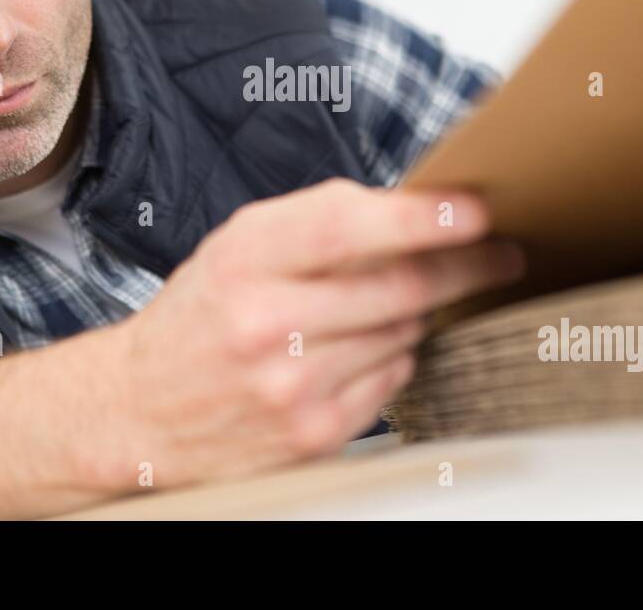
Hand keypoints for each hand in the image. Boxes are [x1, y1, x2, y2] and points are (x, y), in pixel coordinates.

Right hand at [104, 177, 523, 489]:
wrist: (141, 409)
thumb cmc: (203, 314)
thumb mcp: (240, 246)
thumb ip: (320, 222)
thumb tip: (422, 209)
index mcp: (244, 258)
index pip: (347, 228)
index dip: (422, 218)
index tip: (476, 210)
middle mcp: (265, 322)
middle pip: (400, 288)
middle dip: (465, 266)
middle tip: (501, 253)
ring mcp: (291, 386)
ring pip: (404, 333)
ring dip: (417, 313)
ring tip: (393, 303)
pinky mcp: (312, 434)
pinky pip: (393, 380)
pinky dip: (392, 357)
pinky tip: (359, 350)